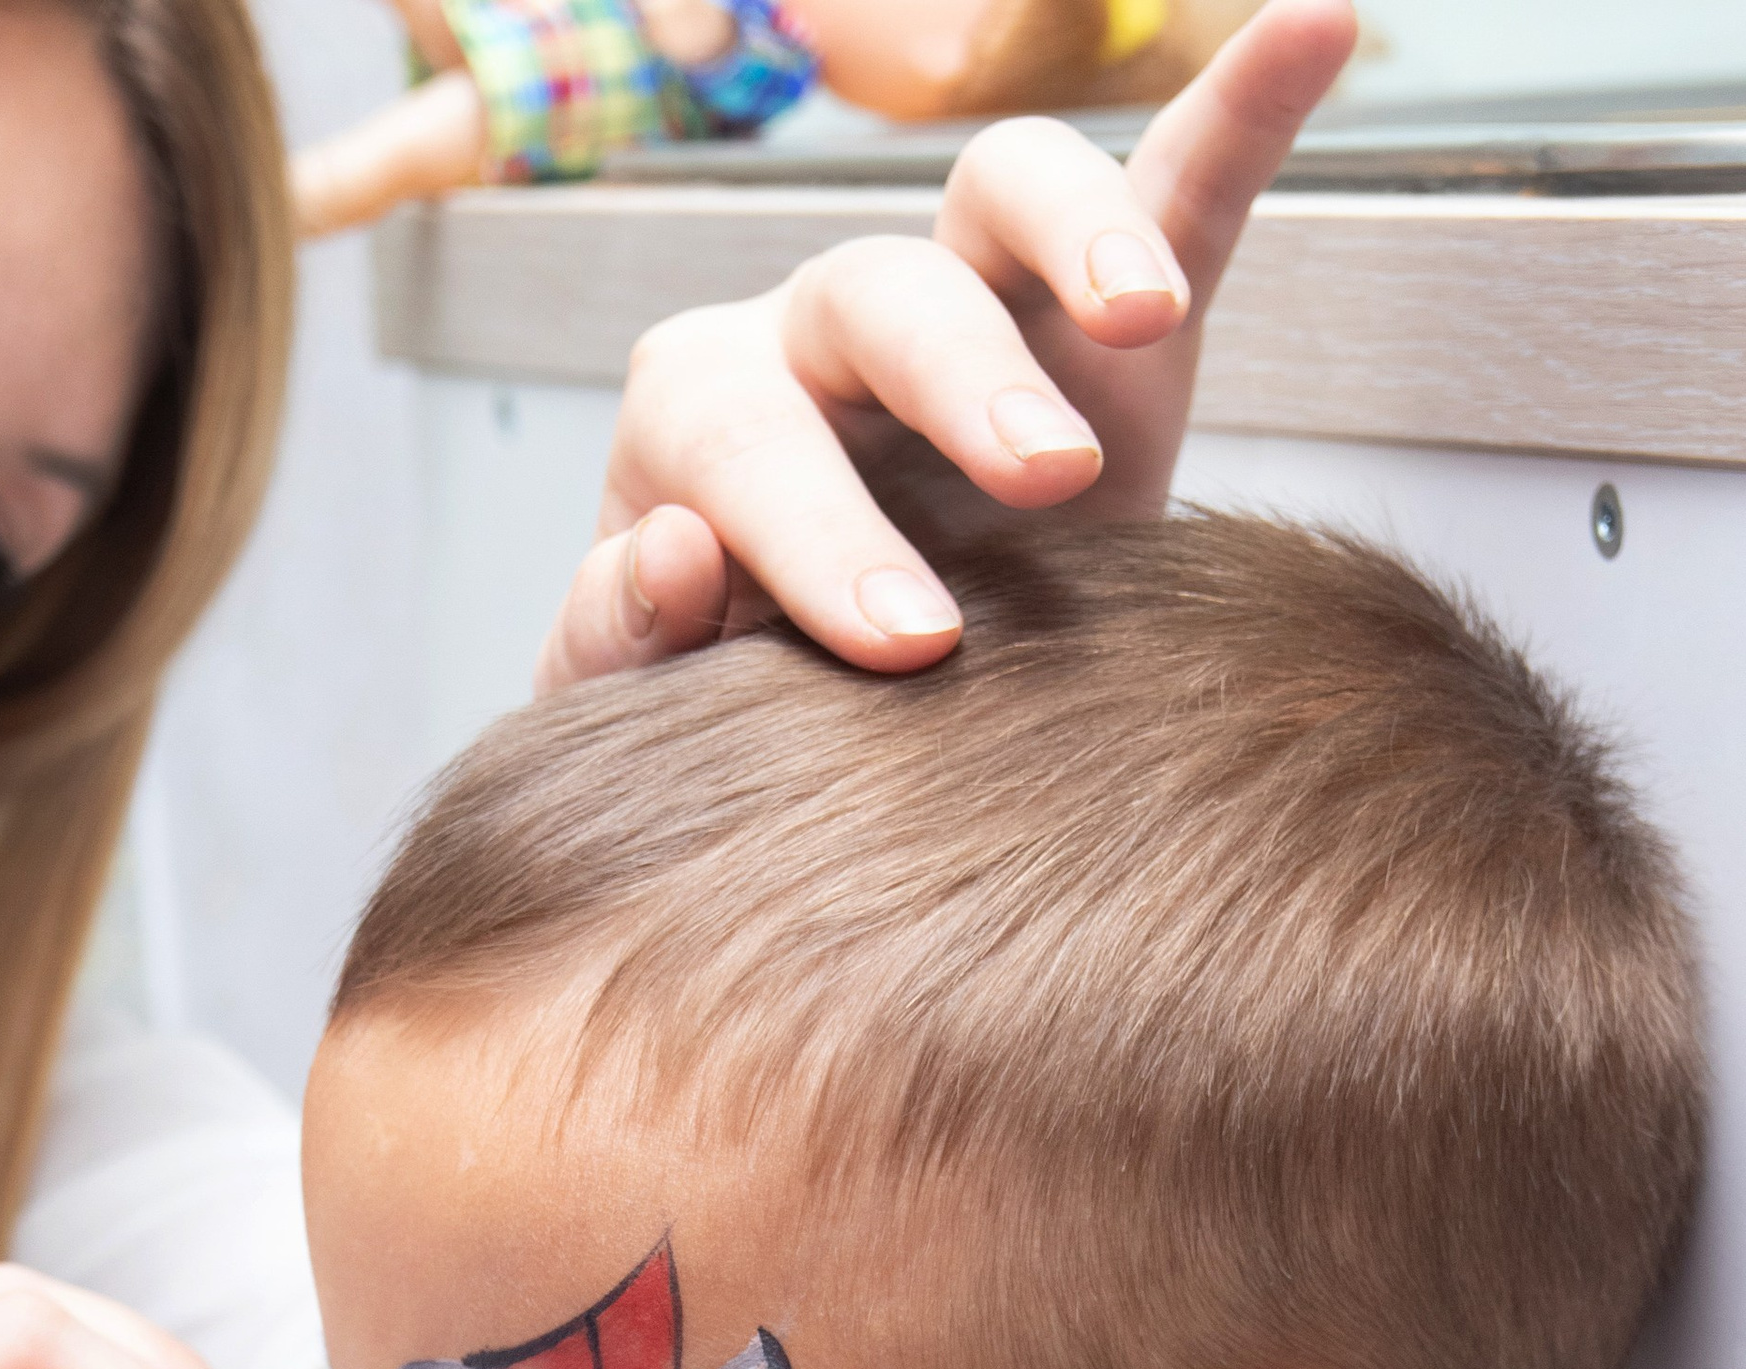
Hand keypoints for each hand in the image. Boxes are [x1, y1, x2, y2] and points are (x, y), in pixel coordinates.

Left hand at [538, 0, 1353, 688]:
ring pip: (1006, 196)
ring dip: (1081, 238)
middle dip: (962, 382)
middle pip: (882, 293)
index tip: (908, 640)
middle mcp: (823, 329)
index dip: (820, 532)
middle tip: (1043, 486)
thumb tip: (671, 548)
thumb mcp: (642, 712)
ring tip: (1143, 320)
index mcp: (703, 415)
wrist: (824, 732)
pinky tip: (1317, 24)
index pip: (748, 443)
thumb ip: (615, 644)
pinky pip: (1174, 185)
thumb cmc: (717, 715)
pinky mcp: (1100, 329)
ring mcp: (969, 306)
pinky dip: (1243, 105)